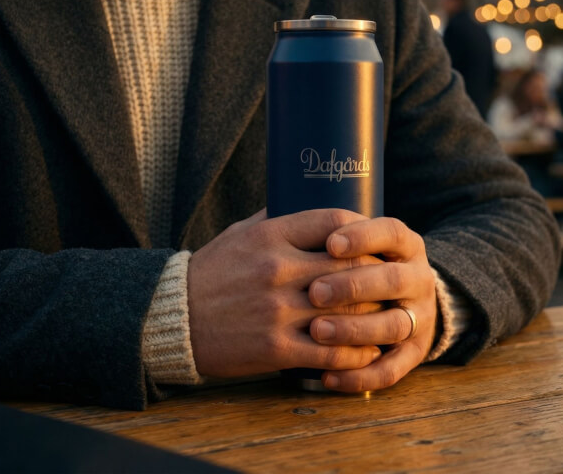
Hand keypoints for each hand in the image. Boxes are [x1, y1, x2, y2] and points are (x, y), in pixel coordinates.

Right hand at [187, 209, 384, 377]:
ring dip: (374, 316)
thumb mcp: (240, 233)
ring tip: (387, 317)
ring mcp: (278, 310)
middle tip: (389, 279)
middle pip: (351, 265)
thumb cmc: (212, 272)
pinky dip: (356, 354)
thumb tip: (311, 207)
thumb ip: (277, 220)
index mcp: (271, 236)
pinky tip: (367, 351)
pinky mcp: (276, 348)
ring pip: (348, 311)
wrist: (173, 318)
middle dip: (376, 273)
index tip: (375, 240)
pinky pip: (330, 352)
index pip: (334, 222)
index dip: (364, 230)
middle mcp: (278, 270)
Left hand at [307, 217, 436, 392]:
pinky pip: (392, 369)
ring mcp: (419, 316)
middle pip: (393, 278)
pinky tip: (327, 377)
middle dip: (353, 285)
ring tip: (316, 331)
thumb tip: (274, 207)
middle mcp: (418, 277)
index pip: (390, 232)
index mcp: (403, 244)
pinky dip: (360, 375)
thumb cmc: (352, 265)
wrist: (400, 300)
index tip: (330, 243)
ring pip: (393, 325)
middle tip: (314, 292)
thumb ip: (318, 226)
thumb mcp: (347, 241)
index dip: (363, 236)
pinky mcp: (414, 353)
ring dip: (355, 330)